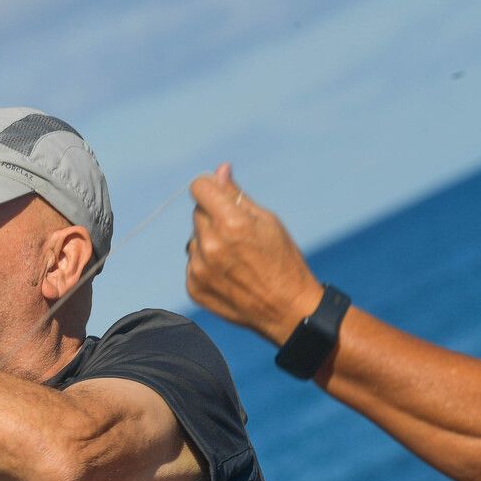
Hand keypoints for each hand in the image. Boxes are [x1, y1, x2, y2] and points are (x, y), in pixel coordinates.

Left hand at [185, 164, 322, 344]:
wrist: (287, 311)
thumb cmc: (283, 261)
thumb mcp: (267, 221)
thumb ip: (237, 195)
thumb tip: (220, 169)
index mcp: (231, 224)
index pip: (199, 187)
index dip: (210, 187)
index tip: (219, 194)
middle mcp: (210, 245)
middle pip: (198, 213)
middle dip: (214, 217)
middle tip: (240, 235)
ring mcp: (199, 268)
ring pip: (194, 239)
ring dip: (209, 242)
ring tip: (237, 259)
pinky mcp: (193, 286)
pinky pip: (193, 263)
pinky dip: (207, 265)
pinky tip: (230, 275)